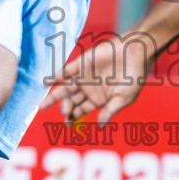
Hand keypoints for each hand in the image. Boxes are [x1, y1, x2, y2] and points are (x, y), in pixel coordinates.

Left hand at [44, 36, 158, 124]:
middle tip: (64, 112)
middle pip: (71, 102)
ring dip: (54, 96)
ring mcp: (84, 77)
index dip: (73, 118)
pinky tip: (45, 83)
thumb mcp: (124, 98)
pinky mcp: (82, 64)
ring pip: (65, 89)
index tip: (67, 124)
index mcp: (98, 99)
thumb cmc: (135, 76)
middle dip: (65, 108)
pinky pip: (65, 71)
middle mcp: (89, 89)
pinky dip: (55, 77)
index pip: (81, 111)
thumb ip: (110, 111)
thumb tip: (101, 127)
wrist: (136, 52)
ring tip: (42, 105)